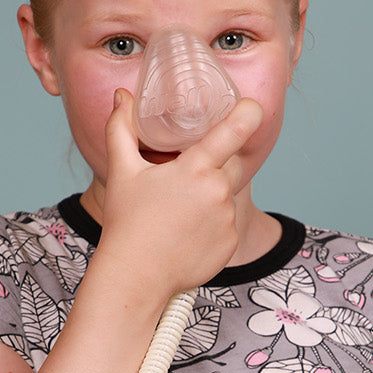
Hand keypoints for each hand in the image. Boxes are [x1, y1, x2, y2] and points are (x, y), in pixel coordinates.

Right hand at [97, 89, 263, 294]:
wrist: (136, 276)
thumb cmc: (127, 222)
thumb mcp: (122, 171)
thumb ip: (121, 129)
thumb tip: (122, 96)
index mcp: (195, 169)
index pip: (236, 130)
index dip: (248, 112)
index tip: (251, 106)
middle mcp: (218, 192)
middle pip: (232, 162)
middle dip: (215, 163)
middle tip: (185, 177)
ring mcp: (227, 220)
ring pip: (228, 194)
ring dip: (212, 195)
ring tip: (180, 211)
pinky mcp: (230, 243)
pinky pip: (228, 223)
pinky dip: (213, 223)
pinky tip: (187, 233)